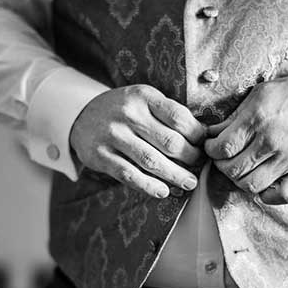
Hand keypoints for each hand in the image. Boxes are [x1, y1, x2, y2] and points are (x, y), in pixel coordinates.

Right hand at [68, 84, 205, 198]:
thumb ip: (168, 112)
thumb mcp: (145, 99)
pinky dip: (149, 186)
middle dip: (190, 156)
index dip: (196, 133)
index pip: (178, 117)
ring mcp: (113, 136)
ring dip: (175, 175)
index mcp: (144, 96)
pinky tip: (164, 191)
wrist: (82, 114)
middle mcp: (128, 115)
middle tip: (200, 164)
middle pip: (168, 141)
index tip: (205, 143)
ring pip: (151, 161)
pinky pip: (129, 175)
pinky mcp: (100, 157)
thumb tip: (202, 134)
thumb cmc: (125, 108)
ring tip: (189, 182)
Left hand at [204, 74, 287, 203]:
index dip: (211, 149)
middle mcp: (272, 140)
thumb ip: (237, 114)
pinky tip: (264, 184)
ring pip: (251, 185)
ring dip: (240, 180)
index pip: (222, 147)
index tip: (213, 146)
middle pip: (232, 169)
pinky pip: (281, 195)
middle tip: (225, 157)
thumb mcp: (263, 92)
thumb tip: (214, 133)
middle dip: (222, 165)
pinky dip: (268, 195)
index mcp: (259, 117)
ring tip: (242, 168)